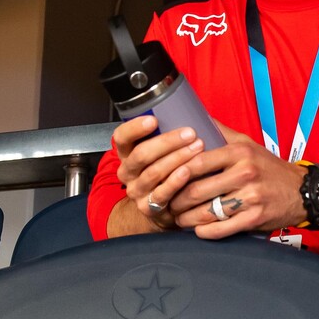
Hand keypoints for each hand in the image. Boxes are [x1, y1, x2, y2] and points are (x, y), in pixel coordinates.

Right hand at [113, 115, 207, 229]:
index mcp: (127, 153)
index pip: (121, 137)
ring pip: (153, 172)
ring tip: (197, 148)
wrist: (163, 207)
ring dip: (177, 158)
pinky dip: (176, 181)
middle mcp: (127, 172)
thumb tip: (192, 110)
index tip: (154, 120)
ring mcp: (137, 191)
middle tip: (190, 133)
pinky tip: (187, 172)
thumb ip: (167, 134)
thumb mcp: (160, 151)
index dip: (135, 128)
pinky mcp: (149, 208)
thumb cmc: (167, 171)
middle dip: (167, 142)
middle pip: (141, 154)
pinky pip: (162, 193)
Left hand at [168, 125, 304, 238]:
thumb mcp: (248, 143)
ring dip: (187, 218)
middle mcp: (245, 173)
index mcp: (239, 153)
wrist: (301, 191)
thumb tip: (193, 117)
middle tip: (168, 203)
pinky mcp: (255, 218)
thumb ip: (220, 132)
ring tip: (178, 218)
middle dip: (177, 200)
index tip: (166, 179)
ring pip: (207, 211)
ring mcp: (251, 197)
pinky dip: (205, 231)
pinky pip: (222, 228)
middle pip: (198, 189)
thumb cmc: (269, 167)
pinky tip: (197, 230)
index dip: (176, 172)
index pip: (197, 161)